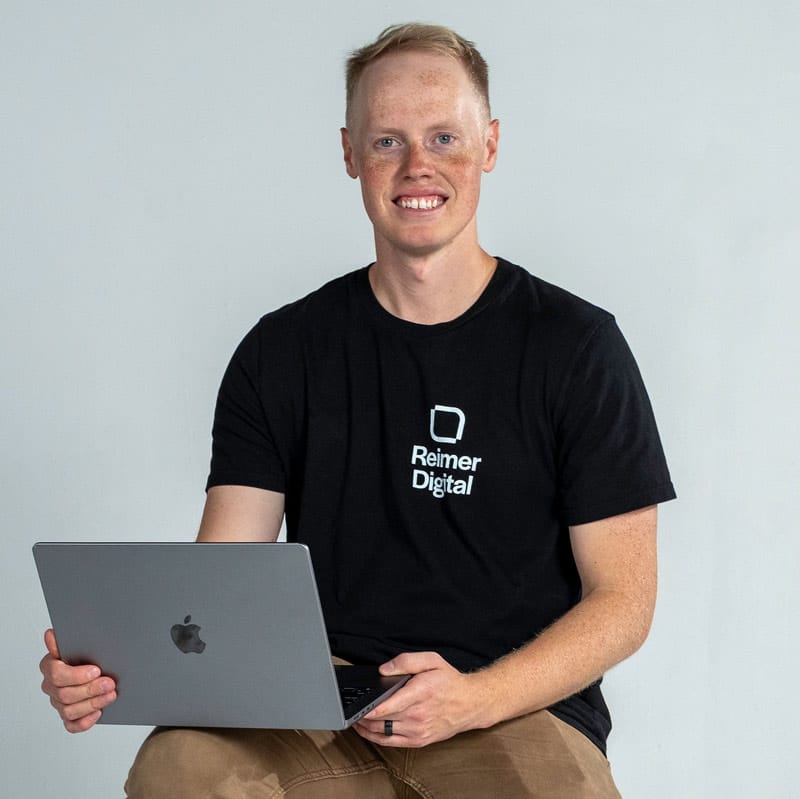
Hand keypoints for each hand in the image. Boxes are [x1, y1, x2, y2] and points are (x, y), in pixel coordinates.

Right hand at [39, 629, 117, 732]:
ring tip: (110, 695)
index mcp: (50, 666)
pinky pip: (71, 725)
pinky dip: (85, 722)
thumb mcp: (79, 643)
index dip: (77, 675)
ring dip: (92, 703)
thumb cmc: (86, 654)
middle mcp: (51, 686)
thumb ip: (64, 641)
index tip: (96, 670)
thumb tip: (50, 635)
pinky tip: (98, 713)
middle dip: (90, 689)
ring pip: (69, 711)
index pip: (56, 674)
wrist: (98, 666)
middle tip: (109, 683)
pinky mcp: (68, 716)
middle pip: (65, 694)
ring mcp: (58, 703)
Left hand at [354, 652, 490, 747]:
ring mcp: (418, 730)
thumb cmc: (449, 681)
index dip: (370, 708)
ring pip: (384, 733)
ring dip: (366, 728)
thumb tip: (384, 669)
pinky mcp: (419, 741)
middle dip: (363, 716)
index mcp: (420, 693)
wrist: (470, 704)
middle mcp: (418, 715)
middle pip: (382, 720)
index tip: (357, 707)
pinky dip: (376, 738)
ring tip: (355, 720)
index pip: (389, 705)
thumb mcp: (431, 661)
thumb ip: (406, 661)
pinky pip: (392, 743)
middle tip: (351, 710)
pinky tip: (368, 731)